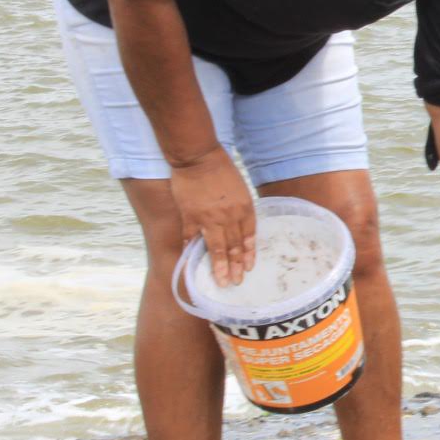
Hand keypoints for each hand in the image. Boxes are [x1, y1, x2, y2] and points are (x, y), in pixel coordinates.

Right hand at [169, 148, 254, 286]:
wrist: (198, 157)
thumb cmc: (222, 168)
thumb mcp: (240, 188)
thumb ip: (240, 208)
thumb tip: (239, 227)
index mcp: (245, 208)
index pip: (249, 237)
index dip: (249, 253)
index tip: (249, 267)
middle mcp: (230, 216)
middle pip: (235, 246)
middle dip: (236, 266)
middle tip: (236, 283)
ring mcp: (209, 218)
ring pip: (216, 248)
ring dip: (220, 267)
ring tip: (222, 282)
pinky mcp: (190, 216)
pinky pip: (192, 239)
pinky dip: (192, 252)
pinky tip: (192, 265)